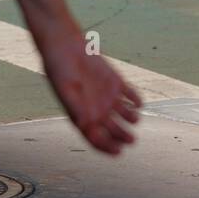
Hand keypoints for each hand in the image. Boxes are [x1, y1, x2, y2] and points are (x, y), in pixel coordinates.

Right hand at [37, 24, 141, 153]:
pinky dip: (135, 100)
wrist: (65, 46)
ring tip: (134, 119)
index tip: (118, 152)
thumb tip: (86, 125)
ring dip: (131, 119)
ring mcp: (106, 97)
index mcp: (81, 117)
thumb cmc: (60, 69)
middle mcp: (95, 110)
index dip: (107, 148)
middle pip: (113, 130)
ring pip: (124, 114)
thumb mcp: (66, 90)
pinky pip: (129, 95)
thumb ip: (77, 108)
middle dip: (123, 137)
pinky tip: (138, 103)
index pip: (96, 140)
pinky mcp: (115, 82)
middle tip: (131, 140)